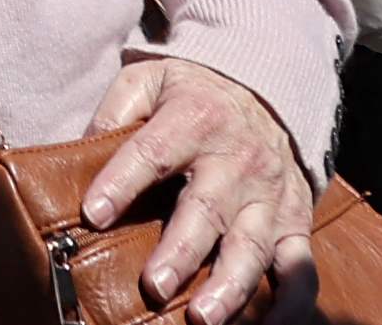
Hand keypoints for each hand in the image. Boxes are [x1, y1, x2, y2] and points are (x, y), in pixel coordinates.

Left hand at [72, 58, 311, 324]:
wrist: (267, 93)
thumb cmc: (191, 96)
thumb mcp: (149, 80)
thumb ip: (116, 110)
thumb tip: (80, 149)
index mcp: (195, 119)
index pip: (152, 152)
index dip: (122, 182)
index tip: (93, 214)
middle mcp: (238, 160)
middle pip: (207, 210)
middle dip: (180, 251)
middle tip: (154, 287)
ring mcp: (271, 195)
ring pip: (252, 246)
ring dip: (230, 286)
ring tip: (204, 319)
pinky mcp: (295, 222)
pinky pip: (301, 267)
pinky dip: (292, 303)